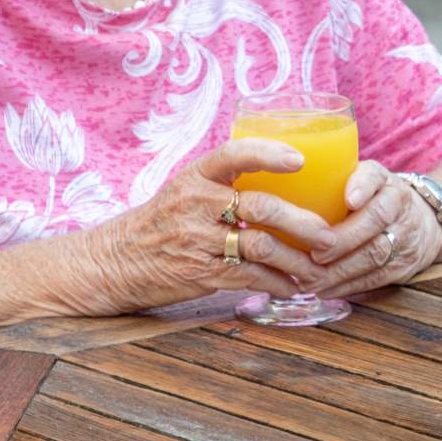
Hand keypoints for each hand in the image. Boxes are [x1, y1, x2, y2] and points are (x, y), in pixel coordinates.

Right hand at [67, 138, 336, 312]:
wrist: (113, 261)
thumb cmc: (161, 223)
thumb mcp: (185, 191)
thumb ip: (225, 184)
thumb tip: (288, 181)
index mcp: (196, 176)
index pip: (234, 154)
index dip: (269, 154)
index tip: (300, 160)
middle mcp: (195, 204)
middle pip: (261, 206)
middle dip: (302, 222)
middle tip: (328, 235)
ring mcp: (196, 240)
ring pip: (260, 246)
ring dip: (297, 260)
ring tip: (319, 267)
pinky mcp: (199, 272)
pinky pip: (248, 277)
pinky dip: (277, 283)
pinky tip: (292, 287)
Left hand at [304, 160, 441, 300]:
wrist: (423, 225)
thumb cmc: (376, 201)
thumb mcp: (364, 181)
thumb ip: (335, 182)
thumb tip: (284, 188)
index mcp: (385, 182)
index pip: (376, 179)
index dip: (362, 187)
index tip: (348, 200)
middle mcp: (400, 207)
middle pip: (375, 221)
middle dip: (343, 241)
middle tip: (314, 255)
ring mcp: (406, 239)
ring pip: (375, 255)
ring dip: (339, 270)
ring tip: (309, 278)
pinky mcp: (403, 267)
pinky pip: (375, 279)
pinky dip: (346, 286)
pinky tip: (323, 289)